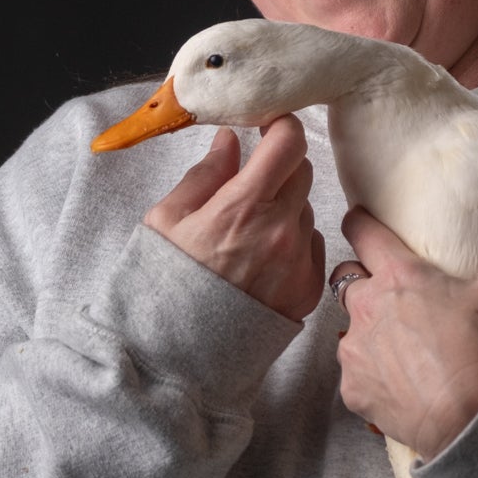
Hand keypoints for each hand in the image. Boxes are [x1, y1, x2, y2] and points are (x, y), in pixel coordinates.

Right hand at [144, 118, 325, 321]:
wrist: (176, 350)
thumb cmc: (165, 281)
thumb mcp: (167, 219)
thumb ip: (205, 173)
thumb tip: (231, 140)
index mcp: (243, 206)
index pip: (289, 144)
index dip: (281, 127)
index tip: (269, 127)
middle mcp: (280, 231)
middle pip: (303, 171)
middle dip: (280, 167)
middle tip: (253, 182)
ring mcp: (298, 262)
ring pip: (306, 210)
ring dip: (286, 208)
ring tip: (249, 233)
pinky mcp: (308, 289)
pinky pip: (312, 246)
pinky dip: (293, 243)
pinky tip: (262, 260)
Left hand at [335, 208, 477, 458]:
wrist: (466, 418)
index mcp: (398, 275)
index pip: (362, 232)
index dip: (359, 223)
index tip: (360, 221)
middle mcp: (366, 307)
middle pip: (345, 279)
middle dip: (361, 283)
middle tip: (387, 295)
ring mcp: (355, 351)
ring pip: (349, 332)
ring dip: (368, 335)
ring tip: (400, 350)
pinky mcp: (353, 391)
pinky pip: (356, 379)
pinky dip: (372, 381)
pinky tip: (398, 389)